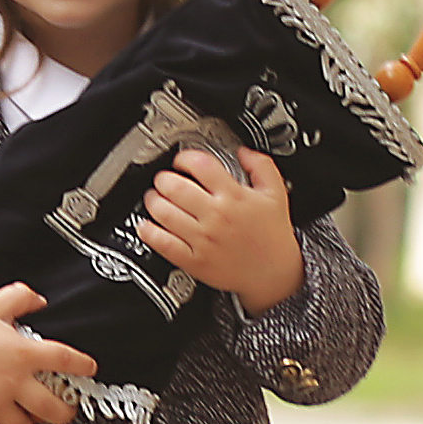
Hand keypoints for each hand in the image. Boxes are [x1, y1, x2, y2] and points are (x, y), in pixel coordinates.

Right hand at [0, 281, 105, 423]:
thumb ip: (19, 297)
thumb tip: (40, 301)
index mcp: (22, 353)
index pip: (65, 360)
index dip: (82, 365)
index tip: (89, 368)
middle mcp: (13, 382)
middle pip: (53, 409)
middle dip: (65, 412)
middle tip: (65, 409)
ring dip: (29, 421)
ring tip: (28, 413)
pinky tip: (1, 417)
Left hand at [139, 145, 303, 313]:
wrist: (274, 272)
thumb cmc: (272, 234)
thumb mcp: (276, 193)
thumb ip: (261, 166)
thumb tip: (243, 151)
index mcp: (234, 196)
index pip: (201, 166)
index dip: (185, 158)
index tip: (182, 161)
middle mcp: (216, 216)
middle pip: (175, 187)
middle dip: (163, 179)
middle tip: (163, 180)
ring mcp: (203, 239)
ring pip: (164, 213)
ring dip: (153, 201)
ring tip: (153, 199)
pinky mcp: (194, 260)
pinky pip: (163, 243)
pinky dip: (149, 232)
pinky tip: (146, 225)